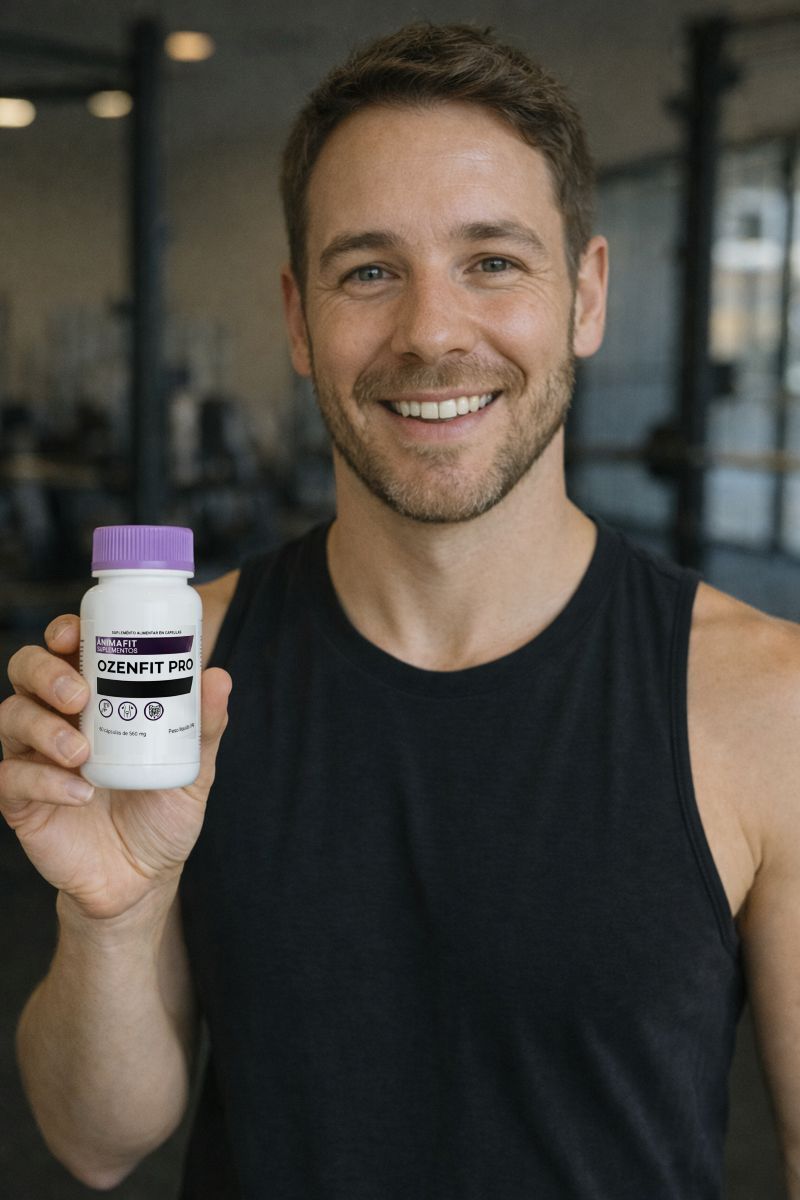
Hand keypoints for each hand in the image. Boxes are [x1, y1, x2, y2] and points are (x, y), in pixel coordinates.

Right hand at [0, 615, 230, 920]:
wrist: (144, 879)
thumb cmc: (163, 812)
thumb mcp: (193, 768)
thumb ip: (204, 726)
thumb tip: (218, 676)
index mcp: (95, 699)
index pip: (66, 650)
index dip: (64, 632)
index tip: (76, 633)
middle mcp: (57, 719)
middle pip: (25, 671)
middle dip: (46, 672)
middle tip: (80, 694)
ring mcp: (33, 758)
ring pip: (9, 717)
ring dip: (43, 727)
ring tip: (81, 751)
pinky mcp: (20, 801)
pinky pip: (11, 778)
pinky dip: (43, 780)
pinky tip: (78, 791)